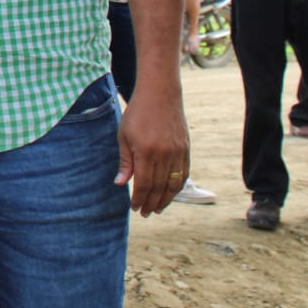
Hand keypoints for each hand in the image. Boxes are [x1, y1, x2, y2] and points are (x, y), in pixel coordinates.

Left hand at [115, 85, 189, 216]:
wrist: (160, 94)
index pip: (144, 184)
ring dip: (166, 199)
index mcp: (146, 151)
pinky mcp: (186, 149)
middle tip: (145, 213)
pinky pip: (184, 174)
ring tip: (157, 208)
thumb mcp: (124, 135)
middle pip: (160, 187)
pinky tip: (170, 193)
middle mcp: (164, 154)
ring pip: (174, 184)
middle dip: (152, 203)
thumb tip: (121, 184)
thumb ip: (125, 161)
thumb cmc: (137, 113)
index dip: (139, 198)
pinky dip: (177, 187)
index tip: (135, 208)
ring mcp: (178, 152)